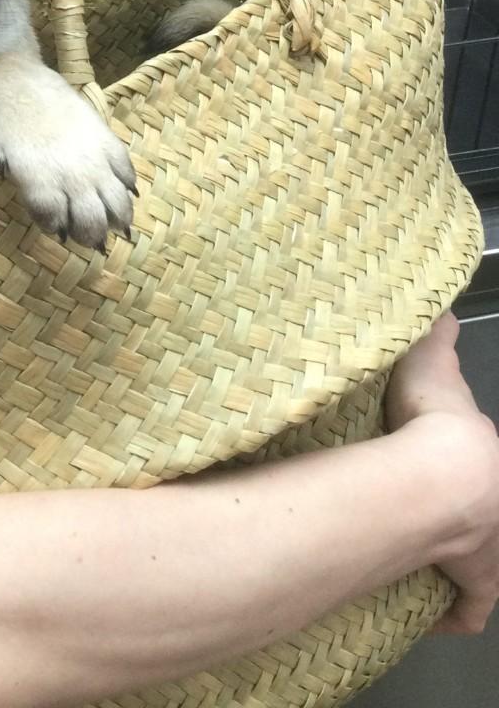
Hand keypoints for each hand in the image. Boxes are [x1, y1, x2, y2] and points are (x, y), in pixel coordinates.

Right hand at [386, 313, 498, 633]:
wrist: (441, 472)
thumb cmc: (437, 418)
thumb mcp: (434, 363)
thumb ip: (437, 338)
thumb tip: (441, 311)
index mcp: (491, 463)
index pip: (487, 470)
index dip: (474, 474)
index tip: (457, 477)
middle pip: (493, 520)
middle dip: (476, 520)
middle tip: (443, 516)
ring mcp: (493, 554)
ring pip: (490, 567)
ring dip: (467, 563)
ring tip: (435, 556)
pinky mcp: (475, 586)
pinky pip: (469, 610)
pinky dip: (453, 614)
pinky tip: (435, 615)